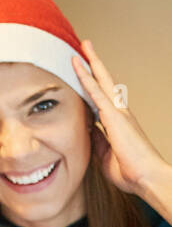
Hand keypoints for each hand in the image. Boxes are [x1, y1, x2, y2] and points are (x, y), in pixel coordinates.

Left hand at [72, 39, 171, 215]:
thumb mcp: (104, 155)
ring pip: (101, 82)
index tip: (83, 72)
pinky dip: (87, 79)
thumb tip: (87, 129)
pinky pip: (97, 93)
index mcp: (117, 123)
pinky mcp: (114, 117)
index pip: (101, 98)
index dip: (92, 84)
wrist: (147, 178)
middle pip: (104, 82)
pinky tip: (78, 66)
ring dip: (91, 64)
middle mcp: (119, 113)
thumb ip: (96, 140)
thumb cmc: (130, 172)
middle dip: (94, 64)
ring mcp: (118, 113)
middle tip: (85, 47)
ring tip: (82, 47)